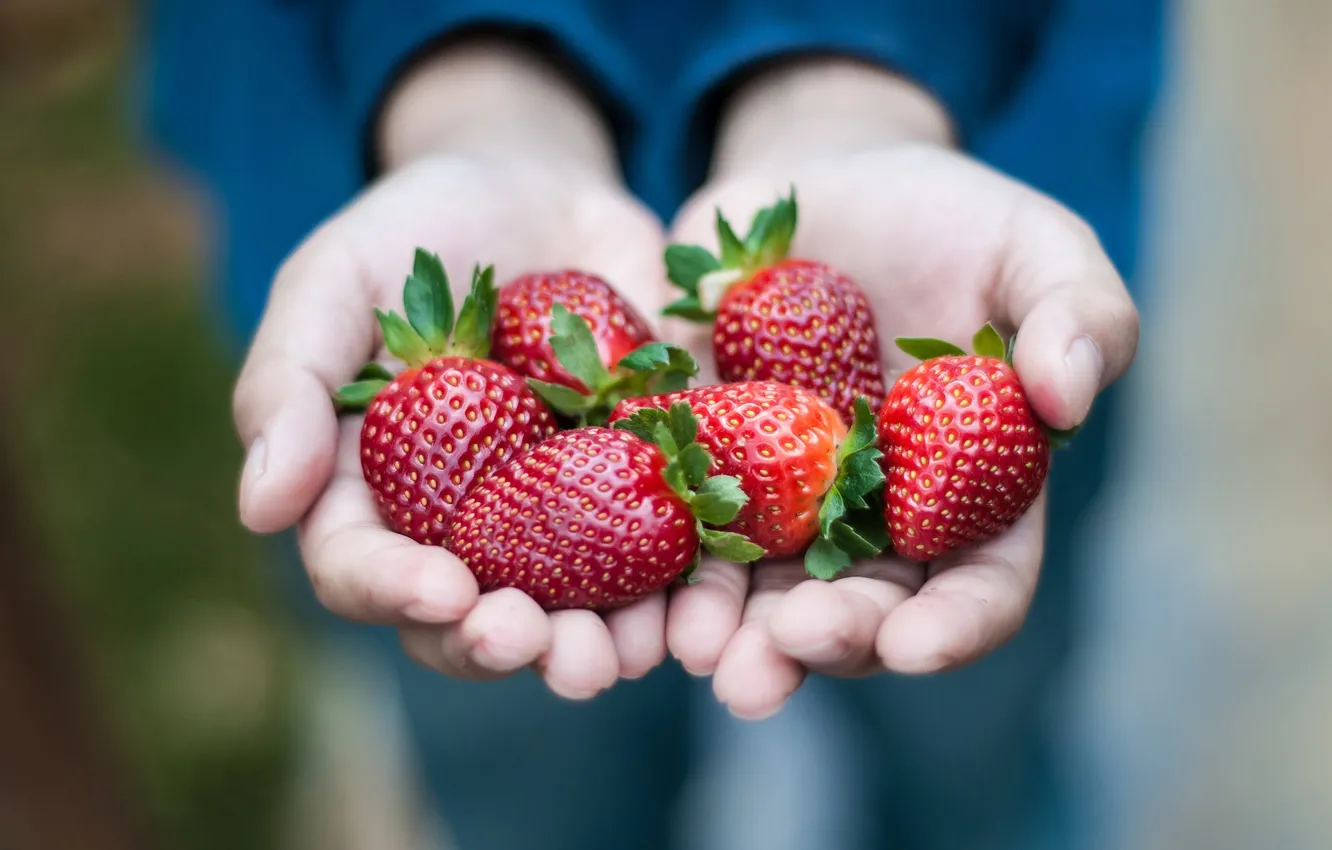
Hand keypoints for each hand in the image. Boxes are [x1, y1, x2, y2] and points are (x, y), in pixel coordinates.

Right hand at [232, 41, 669, 698]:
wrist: (539, 192)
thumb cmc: (416, 234)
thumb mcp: (334, 281)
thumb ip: (288, 383)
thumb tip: (260, 509)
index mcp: (373, 493)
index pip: (362, 569)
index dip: (396, 592)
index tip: (446, 591)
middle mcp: (461, 527)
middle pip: (470, 619)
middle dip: (505, 645)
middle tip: (548, 649)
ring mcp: (555, 516)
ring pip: (570, 612)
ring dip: (600, 648)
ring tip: (633, 656)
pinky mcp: (640, 488)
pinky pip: (665, 558)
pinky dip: (686, 592)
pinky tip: (704, 609)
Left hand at [660, 61, 1138, 718]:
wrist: (827, 183)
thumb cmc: (952, 221)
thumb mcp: (1035, 248)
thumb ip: (1079, 314)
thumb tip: (1068, 398)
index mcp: (967, 496)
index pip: (976, 586)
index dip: (953, 625)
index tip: (916, 644)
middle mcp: (869, 521)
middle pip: (856, 608)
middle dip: (824, 641)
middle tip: (785, 653)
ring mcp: (777, 498)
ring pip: (755, 590)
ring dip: (727, 631)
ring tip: (696, 651)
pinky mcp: (695, 457)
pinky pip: (673, 516)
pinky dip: (653, 555)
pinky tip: (628, 582)